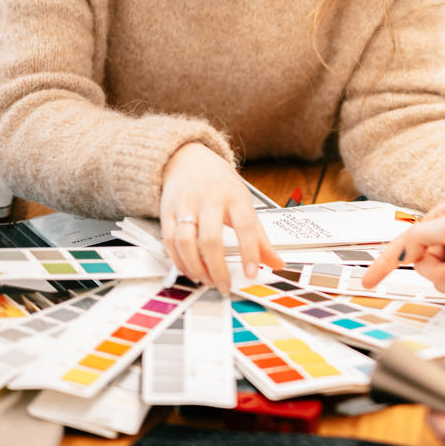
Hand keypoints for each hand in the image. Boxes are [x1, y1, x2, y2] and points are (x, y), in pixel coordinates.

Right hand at [159, 142, 282, 293]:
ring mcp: (186, 205)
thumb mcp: (244, 202)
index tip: (252, 273)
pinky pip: (169, 241)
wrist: (189, 159)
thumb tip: (277, 263)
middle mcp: (209, 200)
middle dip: (217, 268)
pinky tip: (189, 270)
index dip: (250, 252)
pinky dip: (178, 261)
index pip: (245, 226)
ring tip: (206, 280)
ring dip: (195, 267)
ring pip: (185, 242)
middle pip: (211, 238)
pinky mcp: (167, 212)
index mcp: (234, 196)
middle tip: (224, 286)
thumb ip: (260, 237)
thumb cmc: (220, 184)